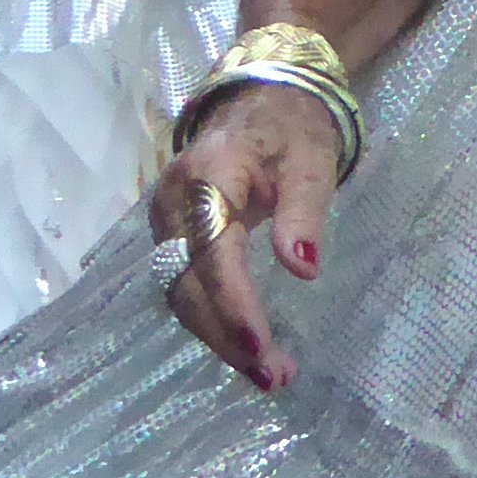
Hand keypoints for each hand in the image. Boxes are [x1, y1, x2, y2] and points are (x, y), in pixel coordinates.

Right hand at [153, 81, 339, 391]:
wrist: (260, 100)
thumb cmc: (291, 129)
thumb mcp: (312, 161)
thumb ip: (304, 213)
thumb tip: (303, 269)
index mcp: (207, 175)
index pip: (213, 250)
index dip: (233, 301)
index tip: (260, 344)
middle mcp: (172, 203)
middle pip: (189, 284)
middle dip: (227, 335)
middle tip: (274, 376)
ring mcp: (164, 223)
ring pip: (181, 294)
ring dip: (219, 338)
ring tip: (268, 375)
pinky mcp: (171, 238)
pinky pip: (184, 288)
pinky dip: (212, 321)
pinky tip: (245, 347)